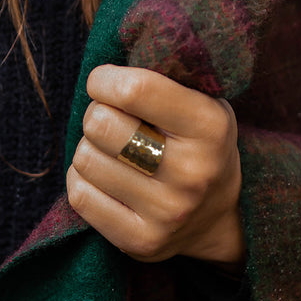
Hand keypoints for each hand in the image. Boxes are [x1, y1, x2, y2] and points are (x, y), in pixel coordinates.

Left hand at [67, 65, 244, 265]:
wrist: (220, 216)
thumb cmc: (198, 141)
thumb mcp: (201, 99)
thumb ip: (163, 76)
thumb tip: (106, 57)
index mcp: (211, 126)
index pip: (134, 89)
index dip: (104, 79)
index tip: (104, 81)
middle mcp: (192, 173)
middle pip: (101, 124)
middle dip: (97, 112)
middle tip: (111, 117)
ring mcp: (167, 214)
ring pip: (85, 159)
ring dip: (89, 147)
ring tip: (112, 149)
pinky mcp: (141, 243)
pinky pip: (80, 196)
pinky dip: (82, 178)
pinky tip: (104, 175)